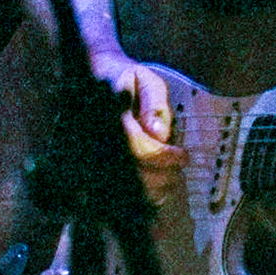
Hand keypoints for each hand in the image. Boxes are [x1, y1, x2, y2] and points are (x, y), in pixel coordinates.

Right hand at [89, 49, 187, 206]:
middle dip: (162, 175)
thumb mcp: (147, 81)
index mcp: (112, 118)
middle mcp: (99, 140)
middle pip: (132, 171)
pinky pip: (114, 191)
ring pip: (123, 186)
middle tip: (179, 170)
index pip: (139, 148)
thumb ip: (155, 105)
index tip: (182, 156)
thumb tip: (160, 135)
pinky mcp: (93, 166)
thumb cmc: (127, 80)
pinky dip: (138, 196)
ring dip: (152, 189)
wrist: (97, 78)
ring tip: (171, 181)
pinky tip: (156, 192)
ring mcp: (93, 156)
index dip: (163, 156)